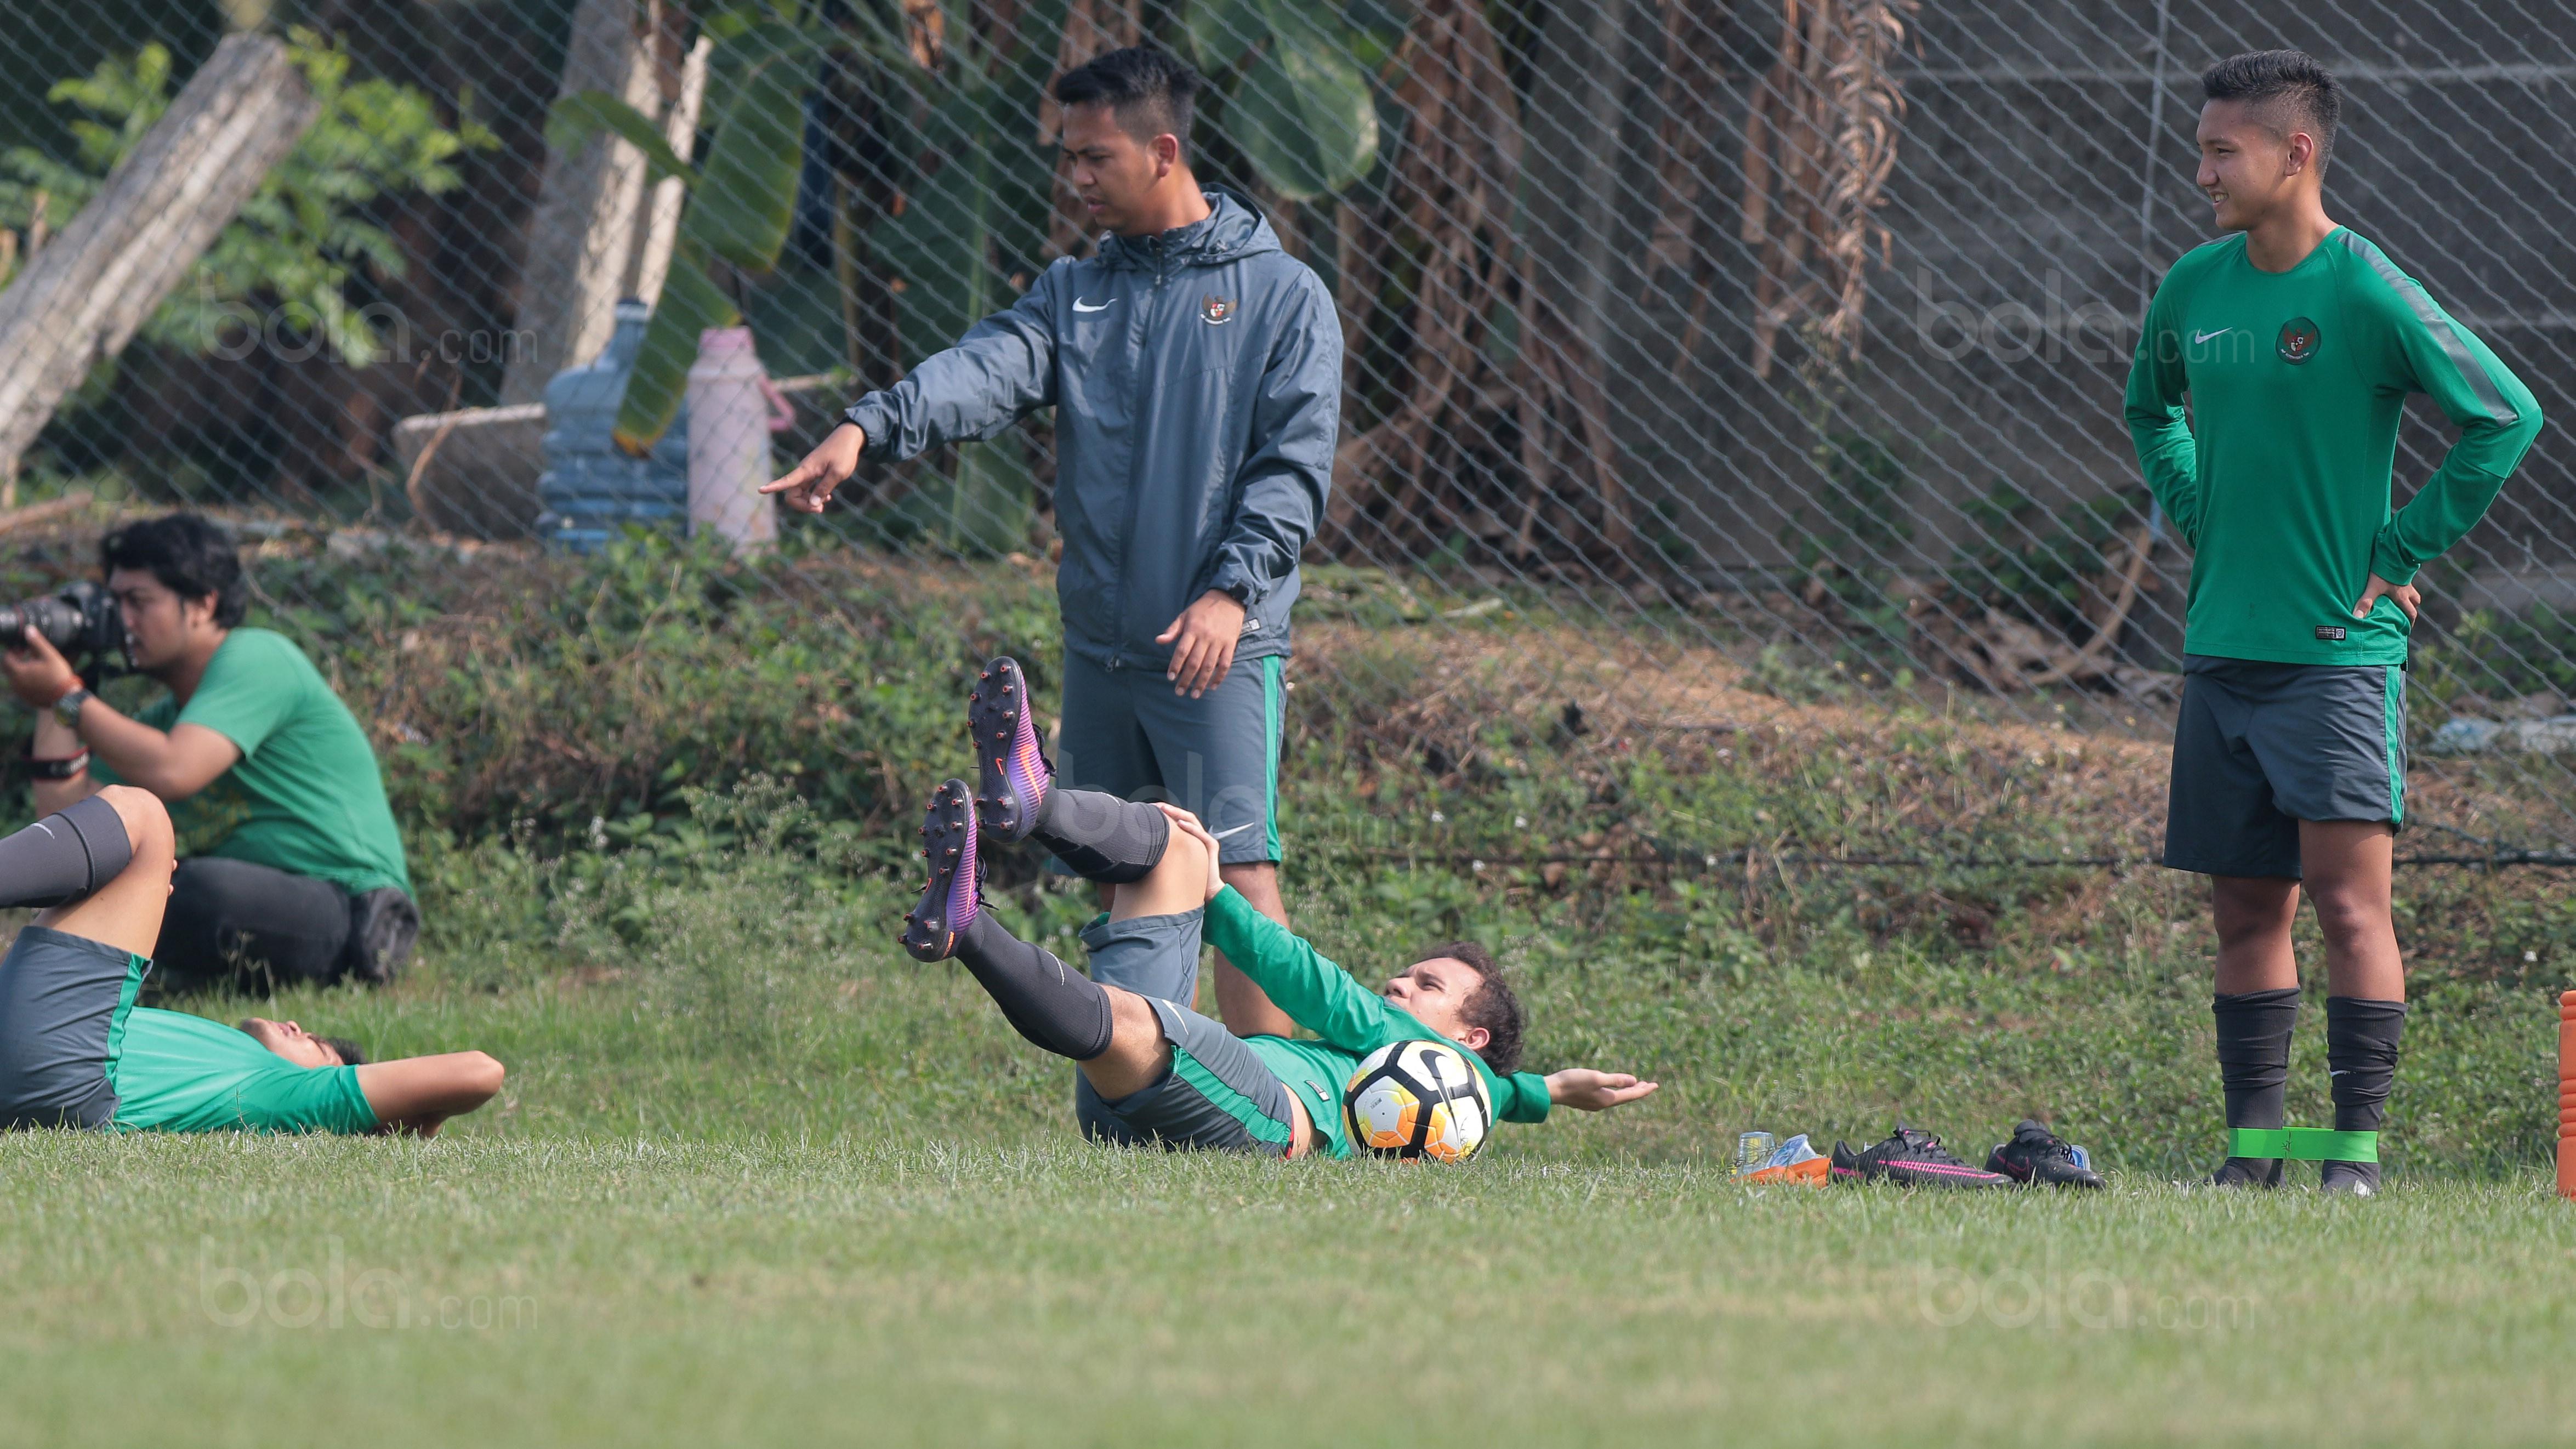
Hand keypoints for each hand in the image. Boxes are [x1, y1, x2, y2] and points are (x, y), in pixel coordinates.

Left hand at [2, 626, 78, 710]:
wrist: (66, 698)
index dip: (13, 651)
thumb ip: (37, 642)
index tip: (22, 648)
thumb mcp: (49, 655)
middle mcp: (15, 683)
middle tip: (26, 656)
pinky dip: (25, 680)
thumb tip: (28, 629)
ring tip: (34, 667)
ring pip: (14, 678)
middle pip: (7, 668)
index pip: (6, 658)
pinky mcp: (26, 698)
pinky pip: (21, 687)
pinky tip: (38, 678)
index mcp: (18, 671)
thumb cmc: (58, 675)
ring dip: (20, 670)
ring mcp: (20, 692)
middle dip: (15, 660)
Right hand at [759, 421, 866, 513]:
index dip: (773, 487)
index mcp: (806, 470)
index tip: (760, 490)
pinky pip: (807, 491)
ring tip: (827, 500)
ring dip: (810, 503)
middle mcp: (803, 472)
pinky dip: (815, 497)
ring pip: (800, 495)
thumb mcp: (838, 473)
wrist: (848, 438)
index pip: (786, 481)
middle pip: (792, 495)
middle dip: (803, 506)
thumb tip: (813, 504)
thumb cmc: (844, 453)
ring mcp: (807, 474)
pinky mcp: (813, 475)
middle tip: (821, 508)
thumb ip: (824, 488)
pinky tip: (827, 497)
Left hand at [1154, 590, 1245, 696]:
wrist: (1228, 599)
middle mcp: (1206, 637)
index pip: (1182, 651)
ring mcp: (1219, 642)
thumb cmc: (1203, 608)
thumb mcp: (1185, 615)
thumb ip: (1172, 629)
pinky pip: (1225, 664)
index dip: (1175, 665)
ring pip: (1209, 666)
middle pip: (1194, 663)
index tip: (1170, 677)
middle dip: (1186, 679)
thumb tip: (1158, 640)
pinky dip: (1220, 677)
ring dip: (1201, 682)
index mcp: (1193, 629)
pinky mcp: (1231, 644)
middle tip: (1179, 692)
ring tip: (1195, 694)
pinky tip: (1213, 686)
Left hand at [1156, 803, 1224, 902]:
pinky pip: (1201, 834)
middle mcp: (1197, 835)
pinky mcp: (1211, 846)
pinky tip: (1180, 824)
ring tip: (1165, 810)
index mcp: (1188, 837)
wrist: (1208, 891)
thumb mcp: (1171, 862)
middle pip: (1183, 816)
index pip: (1176, 820)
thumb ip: (1162, 853)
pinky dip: (1191, 828)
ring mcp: (1205, 839)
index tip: (1150, 810)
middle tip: (1155, 806)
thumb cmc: (1187, 878)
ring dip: (1178, 814)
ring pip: (1192, 821)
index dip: (1164, 814)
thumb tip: (1141, 849)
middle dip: (1169, 810)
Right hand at [1544, 1068, 1659, 1112]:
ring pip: (1616, 1098)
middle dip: (1638, 1091)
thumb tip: (1634, 1081)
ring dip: (1627, 1091)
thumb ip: (1616, 1080)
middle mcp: (1603, 1104)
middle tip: (1649, 1085)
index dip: (1644, 1090)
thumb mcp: (1597, 1077)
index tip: (1656, 1085)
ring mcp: (1594, 1103)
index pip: (1631, 1095)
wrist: (1552, 1090)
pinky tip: (1614, 1088)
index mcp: (1607, 1099)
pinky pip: (1608, 1097)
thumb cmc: (1573, 1082)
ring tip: (1635, 1085)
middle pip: (1625, 1098)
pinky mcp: (1587, 1100)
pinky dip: (1616, 1091)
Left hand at [2353, 573, 2419, 624]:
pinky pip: (2409, 583)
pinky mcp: (2405, 573)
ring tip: (2404, 603)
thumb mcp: (2373, 588)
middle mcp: (2407, 590)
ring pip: (2414, 593)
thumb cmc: (2384, 572)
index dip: (2410, 622)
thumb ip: (2365, 602)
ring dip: (2411, 599)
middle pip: (2415, 603)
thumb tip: (2357, 617)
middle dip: (2412, 611)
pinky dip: (2406, 587)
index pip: (2411, 613)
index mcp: (2402, 597)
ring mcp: (2408, 581)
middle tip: (2406, 617)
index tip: (2407, 629)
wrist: (2394, 554)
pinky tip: (2398, 586)